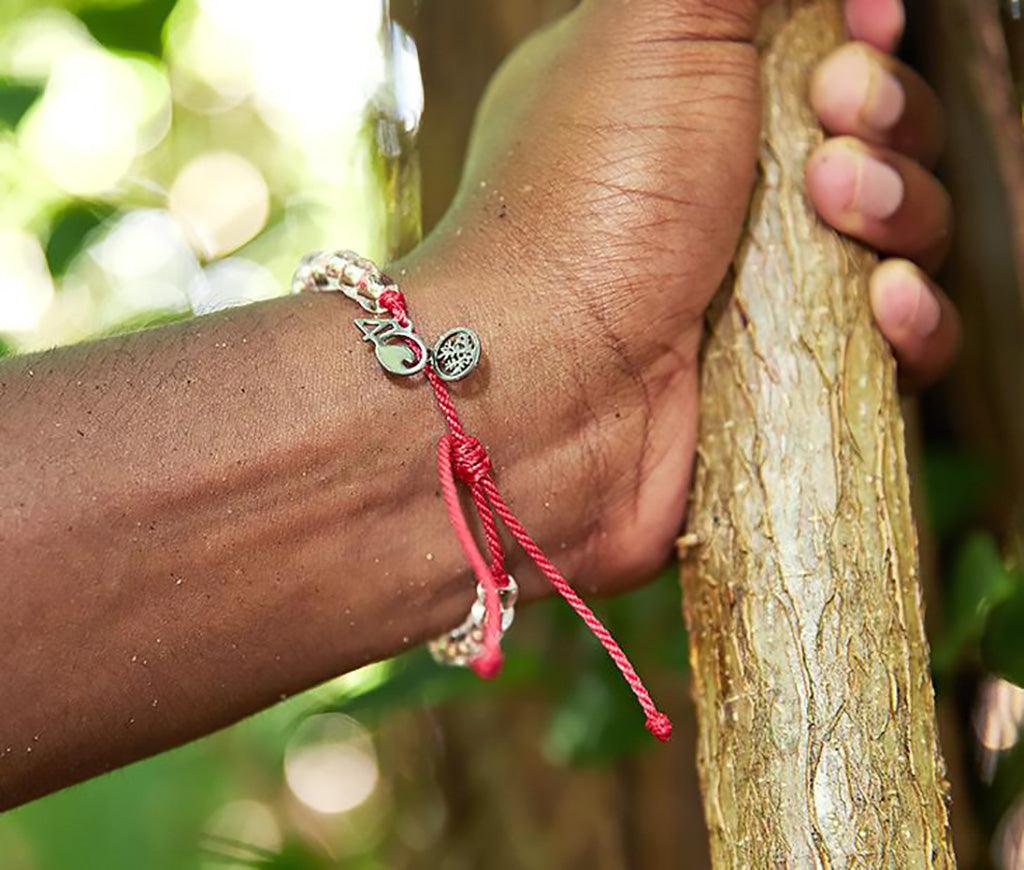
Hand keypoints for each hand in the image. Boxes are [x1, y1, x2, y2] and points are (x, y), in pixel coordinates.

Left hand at [403, 0, 956, 597]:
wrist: (547, 388)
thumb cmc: (581, 203)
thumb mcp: (647, 30)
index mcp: (677, 101)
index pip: (807, 54)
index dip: (856, 40)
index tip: (865, 30)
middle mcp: (716, 194)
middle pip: (868, 139)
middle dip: (884, 116)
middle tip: (837, 119)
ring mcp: (754, 290)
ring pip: (896, 239)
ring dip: (904, 208)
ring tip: (843, 206)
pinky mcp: (786, 377)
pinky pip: (895, 343)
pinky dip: (911, 320)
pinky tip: (885, 302)